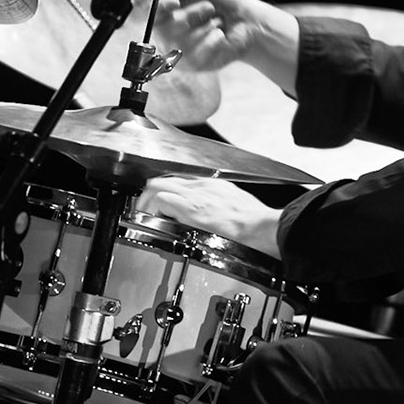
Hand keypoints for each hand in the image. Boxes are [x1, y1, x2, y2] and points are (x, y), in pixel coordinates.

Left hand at [138, 175, 282, 258]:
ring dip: (146, 200)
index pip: (176, 179)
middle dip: (148, 193)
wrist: (259, 224)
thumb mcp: (233, 199)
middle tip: (144, 208)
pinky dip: (152, 208)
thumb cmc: (252, 217)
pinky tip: (152, 218)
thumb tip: (209, 210)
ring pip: (157, 186)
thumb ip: (216, 201)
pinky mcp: (192, 210)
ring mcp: (194, 196)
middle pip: (162, 179)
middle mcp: (199, 185)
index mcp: (209, 183)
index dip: (163, 189)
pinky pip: (163, 200)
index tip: (158, 200)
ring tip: (144, 214)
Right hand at [155, 0, 298, 90]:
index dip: (157, 7)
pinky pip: (198, 52)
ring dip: (206, 26)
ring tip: (217, 22)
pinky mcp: (193, 64)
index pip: (148, 10)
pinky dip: (213, 39)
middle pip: (164, 26)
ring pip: (183, 40)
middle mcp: (168, 31)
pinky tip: (220, 36)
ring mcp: (179, 49)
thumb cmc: (223, 2)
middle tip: (208, 7)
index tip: (173, 1)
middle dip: (191, 14)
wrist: (247, 22)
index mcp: (167, 10)